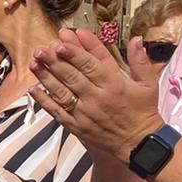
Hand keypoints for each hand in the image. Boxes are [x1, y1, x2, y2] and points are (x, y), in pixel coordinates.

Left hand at [30, 27, 164, 162]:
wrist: (139, 143)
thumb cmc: (143, 111)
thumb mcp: (148, 84)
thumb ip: (140, 61)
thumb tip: (137, 38)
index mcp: (114, 85)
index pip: (90, 66)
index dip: (74, 54)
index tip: (60, 43)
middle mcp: (97, 98)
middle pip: (72, 77)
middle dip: (54, 62)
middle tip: (41, 50)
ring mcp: (84, 113)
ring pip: (61, 92)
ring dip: (45, 77)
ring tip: (34, 64)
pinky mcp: (77, 126)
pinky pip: (57, 112)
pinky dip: (44, 101)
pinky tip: (33, 89)